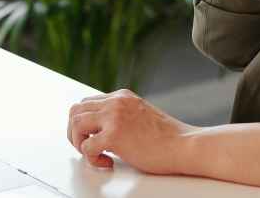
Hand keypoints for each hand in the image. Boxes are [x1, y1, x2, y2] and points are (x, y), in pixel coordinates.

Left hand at [67, 89, 195, 172]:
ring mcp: (114, 117)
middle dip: (75, 132)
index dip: (83, 123)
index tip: (90, 137)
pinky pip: (86, 147)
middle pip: (75, 111)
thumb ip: (120, 115)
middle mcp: (116, 102)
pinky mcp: (115, 135)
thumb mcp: (138, 115)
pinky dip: (92, 159)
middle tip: (87, 147)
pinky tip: (108, 162)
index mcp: (121, 96)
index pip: (86, 103)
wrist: (184, 145)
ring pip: (75, 124)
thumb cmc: (166, 137)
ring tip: (95, 153)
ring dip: (79, 143)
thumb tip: (99, 128)